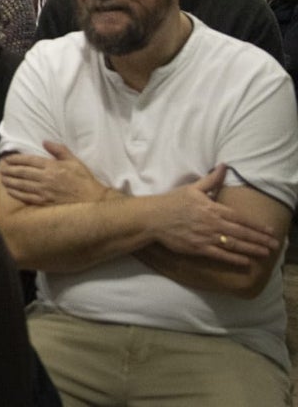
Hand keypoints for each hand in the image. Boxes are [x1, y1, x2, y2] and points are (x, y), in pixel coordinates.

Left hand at [0, 142, 109, 205]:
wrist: (92, 200)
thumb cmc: (83, 179)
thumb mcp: (73, 161)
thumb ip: (59, 150)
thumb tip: (45, 141)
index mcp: (52, 167)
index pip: (29, 161)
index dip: (16, 159)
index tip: (7, 159)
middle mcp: (46, 178)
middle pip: (22, 173)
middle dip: (10, 170)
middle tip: (1, 169)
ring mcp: (45, 191)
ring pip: (22, 185)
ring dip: (10, 181)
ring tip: (2, 178)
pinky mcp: (45, 202)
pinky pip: (27, 197)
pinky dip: (17, 193)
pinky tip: (10, 191)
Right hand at [151, 165, 280, 265]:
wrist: (152, 217)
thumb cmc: (172, 202)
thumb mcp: (192, 188)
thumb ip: (211, 180)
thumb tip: (224, 166)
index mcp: (212, 208)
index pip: (240, 218)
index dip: (256, 225)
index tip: (270, 230)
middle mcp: (212, 223)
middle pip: (241, 232)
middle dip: (260, 239)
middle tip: (275, 245)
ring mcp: (205, 237)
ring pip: (234, 244)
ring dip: (251, 249)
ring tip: (265, 253)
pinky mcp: (198, 248)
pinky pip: (220, 255)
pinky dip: (234, 258)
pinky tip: (245, 261)